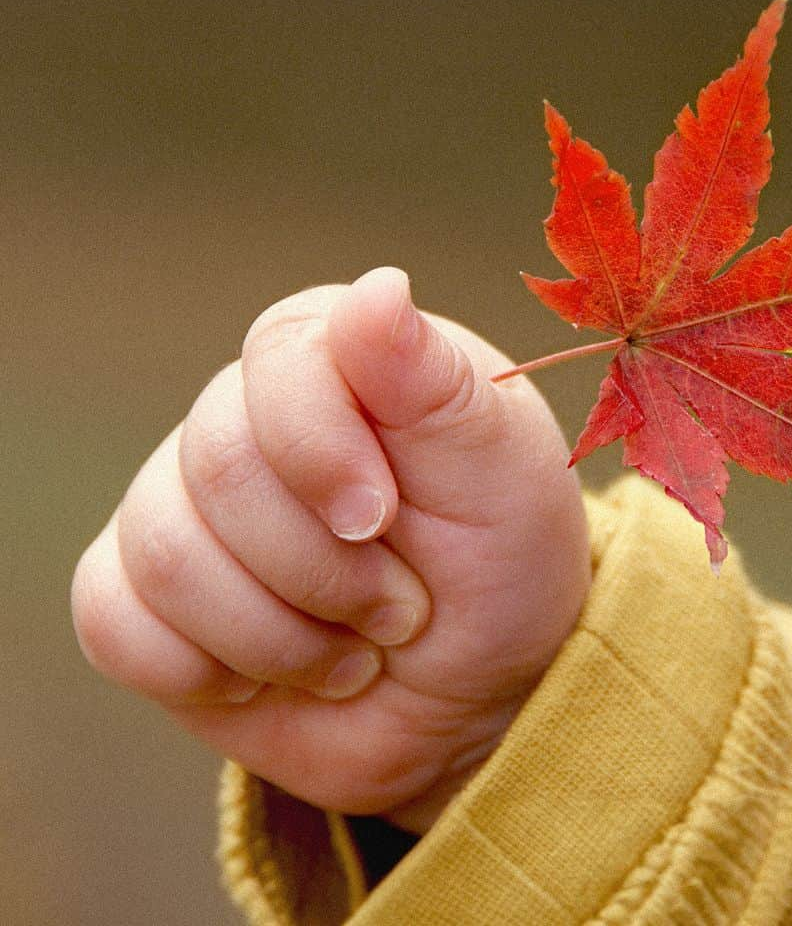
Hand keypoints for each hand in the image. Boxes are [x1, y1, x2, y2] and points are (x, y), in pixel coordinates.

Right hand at [72, 268, 590, 830]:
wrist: (477, 679)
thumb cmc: (499, 554)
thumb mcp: (497, 468)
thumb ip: (433, 381)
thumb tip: (379, 287)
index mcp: (331, 359)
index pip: (277, 361)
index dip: (321, 452)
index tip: (382, 517)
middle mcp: (242, 417)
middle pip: (217, 468)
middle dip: (324, 569)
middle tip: (401, 607)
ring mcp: (184, 505)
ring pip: (166, 557)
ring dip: (282, 637)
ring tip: (356, 648)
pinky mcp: (147, 597)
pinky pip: (115, 623)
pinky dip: (208, 672)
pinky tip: (278, 673)